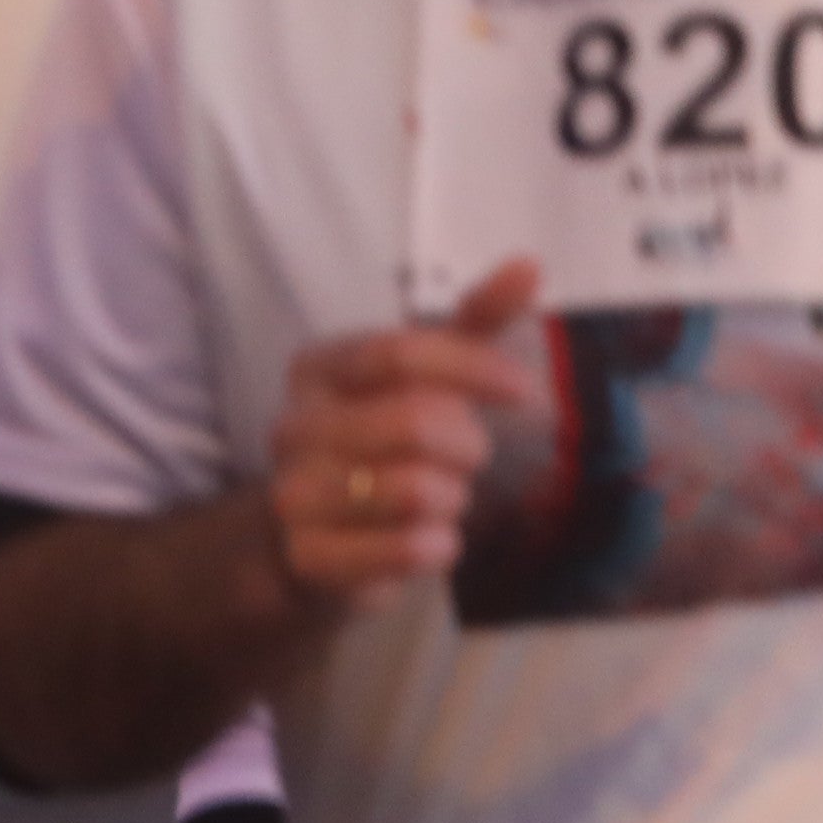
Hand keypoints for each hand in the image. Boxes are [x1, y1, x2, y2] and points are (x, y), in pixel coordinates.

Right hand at [266, 261, 543, 610]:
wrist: (323, 535)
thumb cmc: (388, 441)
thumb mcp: (433, 375)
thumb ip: (477, 320)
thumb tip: (528, 264)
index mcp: (320, 368)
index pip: (399, 353)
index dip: (472, 370)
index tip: (522, 390)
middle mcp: (294, 426)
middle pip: (414, 422)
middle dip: (465, 446)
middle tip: (467, 459)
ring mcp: (293, 494)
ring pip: (413, 490)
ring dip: (450, 499)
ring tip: (439, 499)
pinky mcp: (309, 558)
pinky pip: (402, 550)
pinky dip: (436, 547)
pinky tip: (431, 539)